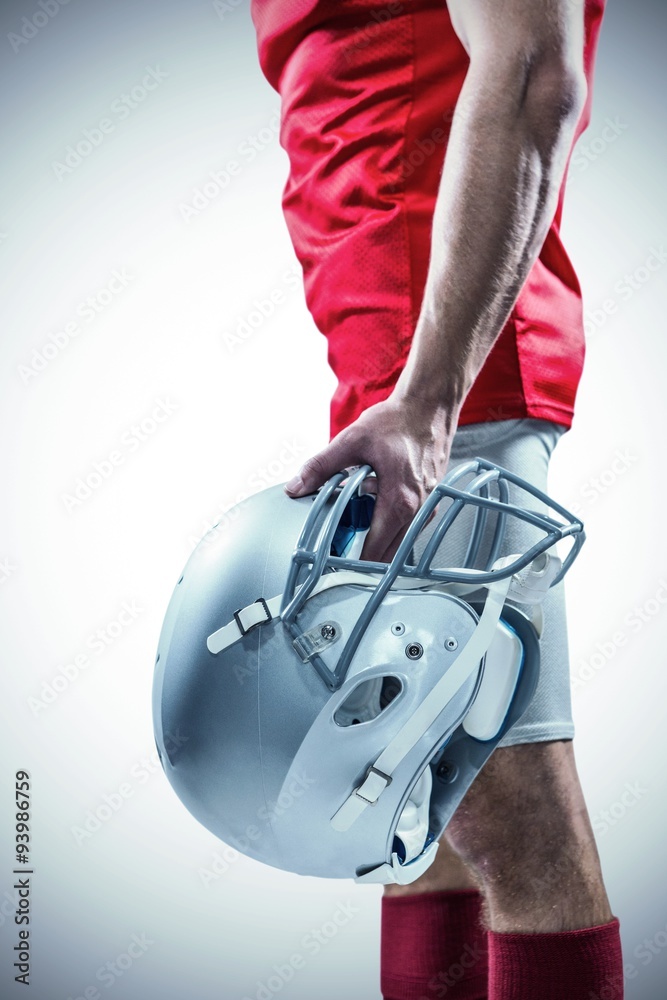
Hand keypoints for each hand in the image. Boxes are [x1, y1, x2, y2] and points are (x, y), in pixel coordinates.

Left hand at [284, 391, 458, 561]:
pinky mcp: (430, 499)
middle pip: (389, 553)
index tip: (336, 565)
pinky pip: (410, 525)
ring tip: (356, 526)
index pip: (374, 550)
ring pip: (401, 540)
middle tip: (340, 552)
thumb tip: (297, 486)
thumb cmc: (398, 421)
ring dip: (379, 539)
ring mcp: (427, 505)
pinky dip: (391, 525)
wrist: (429, 405)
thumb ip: (321, 467)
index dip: (353, 562)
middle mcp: (417, 509)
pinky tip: (375, 508)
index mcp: (398, 502)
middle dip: (365, 556)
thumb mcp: (351, 440)